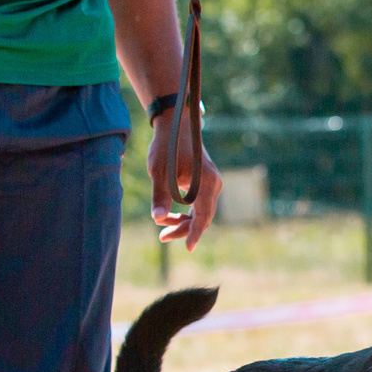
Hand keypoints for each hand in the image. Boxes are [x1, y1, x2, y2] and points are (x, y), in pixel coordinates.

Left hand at [147, 109, 220, 249]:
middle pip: (203, 216)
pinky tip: (168, 215)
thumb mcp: (159, 172)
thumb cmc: (167, 146)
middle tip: (162, 237)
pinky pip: (198, 203)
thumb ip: (160, 196)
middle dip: (183, 229)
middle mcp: (214, 184)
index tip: (187, 247)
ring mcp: (211, 183)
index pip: (203, 216)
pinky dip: (185, 211)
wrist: (175, 124)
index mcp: (207, 183)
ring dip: (183, 221)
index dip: (194, 233)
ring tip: (162, 229)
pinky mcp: (205, 181)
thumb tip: (157, 218)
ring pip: (200, 211)